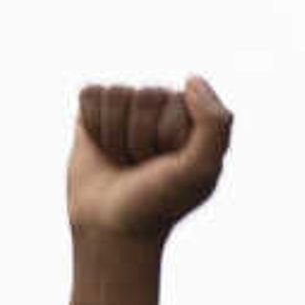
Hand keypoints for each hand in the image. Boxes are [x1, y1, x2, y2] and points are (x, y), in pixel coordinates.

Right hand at [67, 78, 232, 244]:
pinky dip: (92, 125)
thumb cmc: (160, 200)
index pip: (177, 100)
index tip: (170, 165)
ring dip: (115, 135)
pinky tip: (102, 147)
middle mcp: (165, 107)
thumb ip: (214, 125)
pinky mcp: (96, 110)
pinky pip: (90, 94)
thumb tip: (191, 79)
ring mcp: (130, 107)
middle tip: (143, 165)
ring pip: (116, 94)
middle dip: (139, 137)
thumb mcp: (200, 169)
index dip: (168, 137)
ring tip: (124, 159)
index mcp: (197, 117)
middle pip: (145, 95)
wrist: (113, 225)